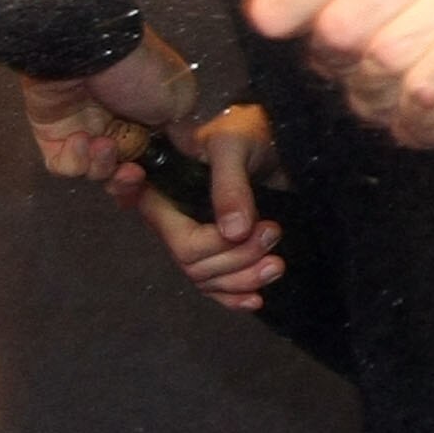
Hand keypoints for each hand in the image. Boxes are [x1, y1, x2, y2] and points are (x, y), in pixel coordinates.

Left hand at [23, 28, 197, 182]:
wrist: (88, 49)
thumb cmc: (138, 70)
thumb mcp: (178, 98)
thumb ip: (183, 131)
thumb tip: (190, 151)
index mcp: (146, 115)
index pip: (150, 157)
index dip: (153, 175)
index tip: (154, 179)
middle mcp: (116, 123)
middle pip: (122, 170)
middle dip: (127, 179)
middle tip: (131, 171)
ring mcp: (83, 128)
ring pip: (94, 171)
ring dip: (102, 166)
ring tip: (103, 144)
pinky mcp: (53, 134)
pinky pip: (64, 164)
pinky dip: (76, 160)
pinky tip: (82, 140)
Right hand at [125, 105, 284, 312]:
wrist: (277, 142)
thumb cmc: (248, 132)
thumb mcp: (235, 147)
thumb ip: (230, 185)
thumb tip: (234, 232)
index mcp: (167, 190)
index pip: (156, 222)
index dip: (180, 239)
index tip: (217, 227)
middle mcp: (177, 219)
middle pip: (191, 260)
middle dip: (234, 256)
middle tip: (272, 232)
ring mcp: (200, 239)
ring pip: (207, 278)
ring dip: (242, 278)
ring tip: (277, 264)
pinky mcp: (223, 253)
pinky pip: (217, 288)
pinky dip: (234, 297)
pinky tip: (255, 299)